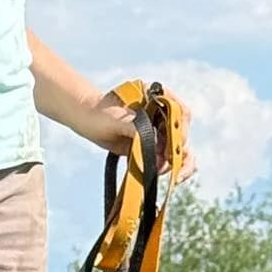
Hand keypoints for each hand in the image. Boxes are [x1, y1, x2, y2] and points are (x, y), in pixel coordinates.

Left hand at [78, 90, 196, 182]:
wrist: (89, 120)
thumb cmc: (100, 113)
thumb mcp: (117, 119)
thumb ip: (135, 128)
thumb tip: (154, 145)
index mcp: (158, 97)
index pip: (180, 113)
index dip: (181, 131)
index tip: (173, 146)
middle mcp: (162, 113)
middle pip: (182, 133)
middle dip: (180, 152)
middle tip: (174, 170)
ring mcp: (159, 130)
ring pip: (178, 148)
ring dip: (175, 164)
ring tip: (161, 173)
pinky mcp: (153, 145)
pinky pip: (167, 159)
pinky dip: (167, 168)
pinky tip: (157, 174)